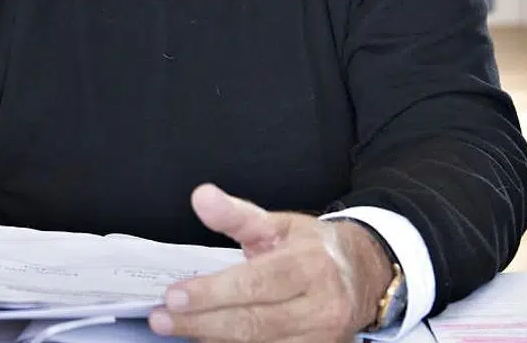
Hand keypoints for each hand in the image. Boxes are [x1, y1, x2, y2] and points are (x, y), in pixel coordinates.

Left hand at [148, 184, 393, 342]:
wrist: (363, 274)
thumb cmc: (313, 248)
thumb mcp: (278, 223)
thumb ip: (236, 214)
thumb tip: (201, 198)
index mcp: (310, 265)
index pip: (256, 283)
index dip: (213, 292)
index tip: (174, 295)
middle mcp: (321, 305)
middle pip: (254, 321)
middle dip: (203, 322)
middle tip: (162, 319)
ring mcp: (321, 336)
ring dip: (214, 339)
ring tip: (179, 329)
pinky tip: (208, 340)